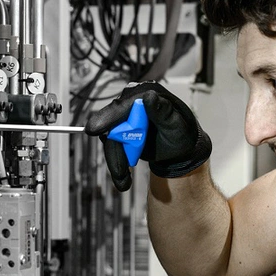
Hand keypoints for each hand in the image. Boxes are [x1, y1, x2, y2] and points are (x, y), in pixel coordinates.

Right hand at [84, 81, 211, 191]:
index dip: (108, 117)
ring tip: (124, 181)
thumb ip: (162, 111)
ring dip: (116, 162)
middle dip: (114, 150)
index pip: (123, 105)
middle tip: (119, 171)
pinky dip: (117, 164)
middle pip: (112, 125)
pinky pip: (113, 148)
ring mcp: (124, 119)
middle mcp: (131, 104)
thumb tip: (148, 96)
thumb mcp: (176, 124)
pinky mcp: (121, 133)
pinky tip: (123, 178)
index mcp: (145, 94)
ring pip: (111, 140)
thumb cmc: (182, 133)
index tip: (93, 129)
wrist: (180, 150)